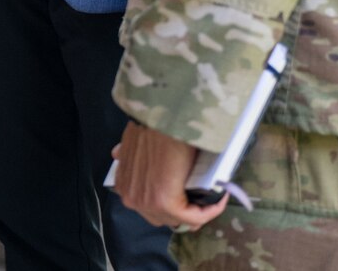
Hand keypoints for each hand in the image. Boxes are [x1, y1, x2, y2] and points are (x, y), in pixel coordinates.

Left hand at [112, 121, 226, 231]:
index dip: (172, 206)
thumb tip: (117, 154)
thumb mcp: (132, 141)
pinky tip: (220, 199)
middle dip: (181, 211)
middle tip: (201, 201)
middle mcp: (131, 199)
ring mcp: (146, 202)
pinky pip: (192, 217)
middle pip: (162, 217)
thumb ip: (126, 154)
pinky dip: (209, 210)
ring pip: (177, 219)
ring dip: (196, 211)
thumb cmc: (153, 128)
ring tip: (211, 199)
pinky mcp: (164, 202)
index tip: (192, 198)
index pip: (150, 209)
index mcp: (123, 185)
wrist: (162, 117)